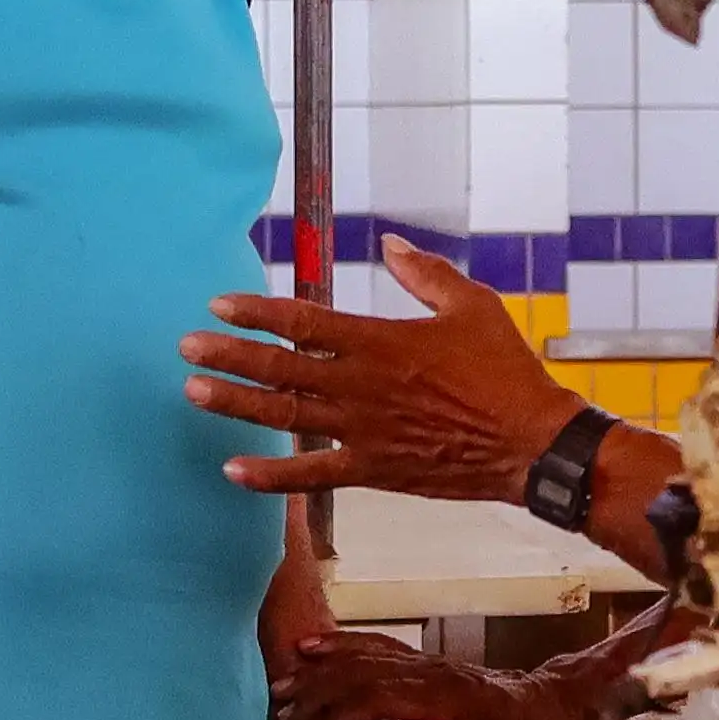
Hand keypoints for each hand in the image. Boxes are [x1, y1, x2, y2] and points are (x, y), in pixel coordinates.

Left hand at [183, 237, 581, 502]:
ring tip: (193, 393)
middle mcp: (361, 385)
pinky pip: (311, 474)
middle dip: (228, 356)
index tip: (219, 303)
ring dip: (235, 405)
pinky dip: (270, 476)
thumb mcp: (473, 305)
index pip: (303, 321)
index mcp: (380, 341)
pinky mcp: (372, 469)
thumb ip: (425, 273)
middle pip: (279, 368)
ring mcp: (363, 431)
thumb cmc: (506, 371)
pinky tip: (232, 471)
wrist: (532, 444)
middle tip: (186, 347)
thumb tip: (389, 243)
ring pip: (284, 417)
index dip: (257, 311)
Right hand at [276, 632, 607, 719]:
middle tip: (282, 710)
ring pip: (367, 654)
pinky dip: (342, 646)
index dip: (346, 712)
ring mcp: (428, 662)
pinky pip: (376, 647)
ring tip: (284, 681)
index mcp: (449, 695)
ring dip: (324, 667)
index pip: (386, 694)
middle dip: (321, 688)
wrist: (556, 704)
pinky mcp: (425, 663)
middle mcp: (433, 671)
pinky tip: (314, 650)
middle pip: (366, 669)